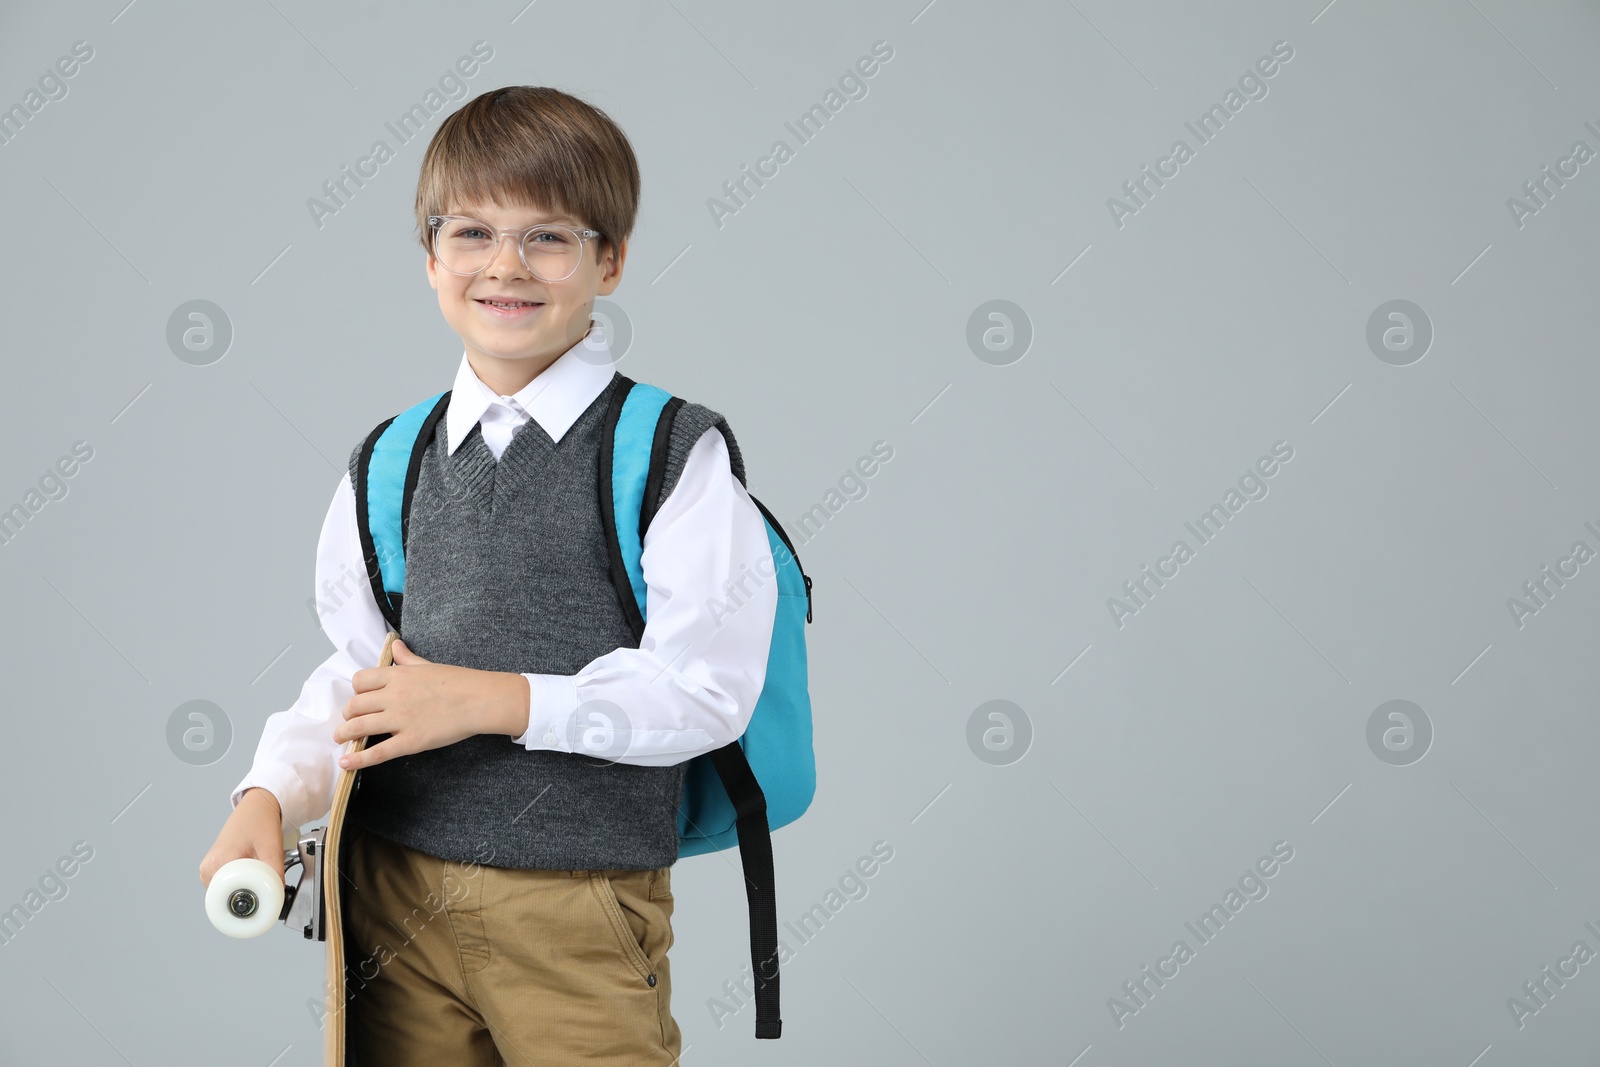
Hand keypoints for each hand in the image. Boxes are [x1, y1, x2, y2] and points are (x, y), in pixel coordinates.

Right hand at [198, 788, 283, 888]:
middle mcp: (209, 866)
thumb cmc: (261, 821)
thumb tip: (278, 894)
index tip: (259, 897)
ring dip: (240, 886)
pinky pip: (222, 881)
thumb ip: (276, 874)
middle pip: (225, 894)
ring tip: (254, 872)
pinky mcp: (212, 864)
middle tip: (260, 880)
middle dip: (245, 893)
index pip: (227, 896)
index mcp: (219, 863)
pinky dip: (235, 880)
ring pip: (223, 889)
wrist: (257, 806)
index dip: (245, 899)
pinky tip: (247, 872)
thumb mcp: (272, 849)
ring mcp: (208, 865)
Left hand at [333, 638, 526, 769]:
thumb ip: (406, 657)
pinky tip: (346, 763)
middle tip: (349, 721)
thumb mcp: (428, 665)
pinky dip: (358, 759)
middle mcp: (394, 696)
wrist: (479, 700)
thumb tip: (394, 644)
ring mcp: (401, 720)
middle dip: (347, 714)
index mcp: (398, 676)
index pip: (360, 681)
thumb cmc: (457, 681)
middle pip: (355, 705)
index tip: (361, 698)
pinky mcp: (410, 741)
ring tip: (341, 739)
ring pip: (359, 727)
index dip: (356, 691)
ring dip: (344, 734)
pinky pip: (377, 752)